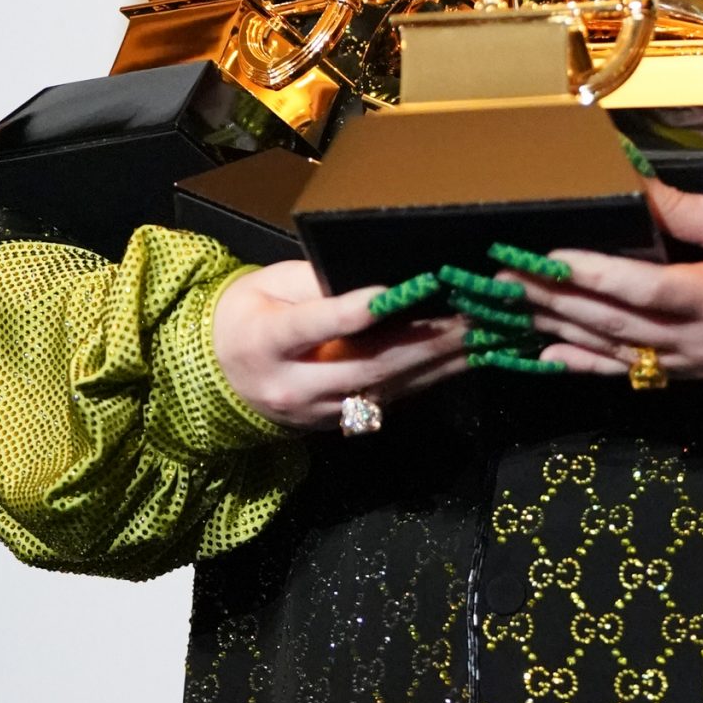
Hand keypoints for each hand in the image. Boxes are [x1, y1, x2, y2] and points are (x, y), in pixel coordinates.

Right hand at [211, 260, 469, 431]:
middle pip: (361, 365)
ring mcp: (315, 412)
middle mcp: (290, 385)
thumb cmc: (249, 315)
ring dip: (438, 364)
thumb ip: (315, 284)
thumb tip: (379, 279)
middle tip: (469, 317)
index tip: (389, 294)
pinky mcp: (338, 423)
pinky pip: (389, 400)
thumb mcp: (267, 285)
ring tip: (482, 338)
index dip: (347, 312)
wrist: (220, 376)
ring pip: (383, 388)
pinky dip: (428, 378)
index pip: (308, 327)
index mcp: (262, 342)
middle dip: (420, 342)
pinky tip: (463, 360)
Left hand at [502, 179, 702, 380]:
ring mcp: (692, 364)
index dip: (593, 274)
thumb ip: (685, 210)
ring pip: (615, 349)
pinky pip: (629, 372)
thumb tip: (631, 185)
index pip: (644, 287)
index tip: (547, 257)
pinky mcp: (688, 373)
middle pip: (615, 322)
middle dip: (556, 300)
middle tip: (505, 279)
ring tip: (513, 310)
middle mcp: (699, 340)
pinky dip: (586, 365)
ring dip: (560, 330)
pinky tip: (547, 357)